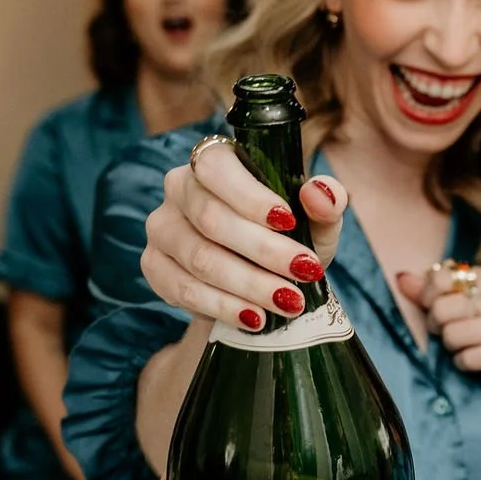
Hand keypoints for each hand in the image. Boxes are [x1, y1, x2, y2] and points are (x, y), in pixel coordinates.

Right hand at [141, 142, 347, 330]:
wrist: (259, 280)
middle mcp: (178, 187)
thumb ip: (326, 202)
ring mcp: (162, 228)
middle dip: (264, 250)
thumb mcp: (316, 220)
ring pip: (200, 259)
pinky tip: (255, 318)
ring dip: (249, 284)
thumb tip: (319, 193)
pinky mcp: (154, 266)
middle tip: (305, 272)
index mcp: (214, 161)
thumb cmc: (288, 237)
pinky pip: (184, 289)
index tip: (290, 222)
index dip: (250, 196)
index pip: (217, 167)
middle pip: (212, 218)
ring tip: (290, 302)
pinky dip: (224, 307)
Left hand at [393, 265, 480, 408]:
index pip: (440, 279)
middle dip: (438, 328)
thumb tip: (401, 279)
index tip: (439, 310)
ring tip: (469, 348)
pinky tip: (479, 361)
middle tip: (451, 334)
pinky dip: (466, 364)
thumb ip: (438, 291)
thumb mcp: (479, 301)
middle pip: (441, 310)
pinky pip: (469, 359)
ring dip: (453, 349)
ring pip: (453, 336)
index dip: (429, 299)